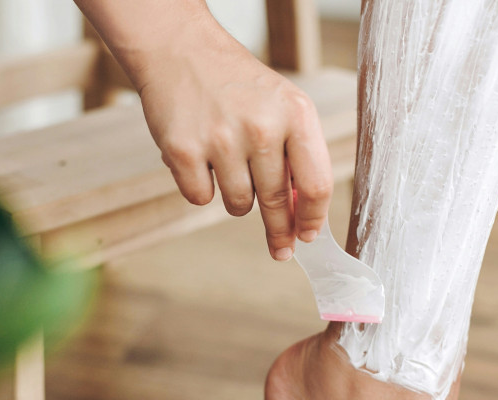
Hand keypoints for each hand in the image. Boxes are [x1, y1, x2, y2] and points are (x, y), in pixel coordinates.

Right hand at [130, 23, 332, 260]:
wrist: (181, 52)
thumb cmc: (237, 86)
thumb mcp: (281, 106)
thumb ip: (296, 155)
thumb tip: (302, 215)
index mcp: (295, 114)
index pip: (316, 184)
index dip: (314, 219)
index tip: (309, 236)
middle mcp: (261, 127)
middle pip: (278, 202)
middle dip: (280, 231)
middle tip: (281, 249)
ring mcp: (221, 140)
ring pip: (239, 204)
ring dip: (236, 198)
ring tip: (228, 164)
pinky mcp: (184, 151)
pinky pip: (201, 198)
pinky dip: (200, 188)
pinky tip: (199, 158)